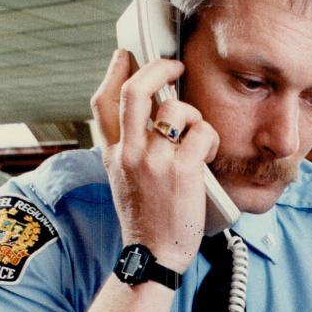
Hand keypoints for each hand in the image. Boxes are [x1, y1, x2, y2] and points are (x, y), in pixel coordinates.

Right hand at [91, 49, 219, 272]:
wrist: (153, 255)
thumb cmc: (146, 220)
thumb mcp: (123, 180)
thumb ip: (130, 149)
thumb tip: (148, 117)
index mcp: (113, 153)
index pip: (103, 101)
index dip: (115, 71)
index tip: (127, 55)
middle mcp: (129, 152)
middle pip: (136, 90)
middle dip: (158, 68)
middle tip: (175, 66)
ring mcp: (154, 160)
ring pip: (175, 109)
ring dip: (193, 115)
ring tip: (196, 135)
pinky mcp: (182, 170)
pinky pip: (201, 132)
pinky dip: (208, 138)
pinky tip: (206, 155)